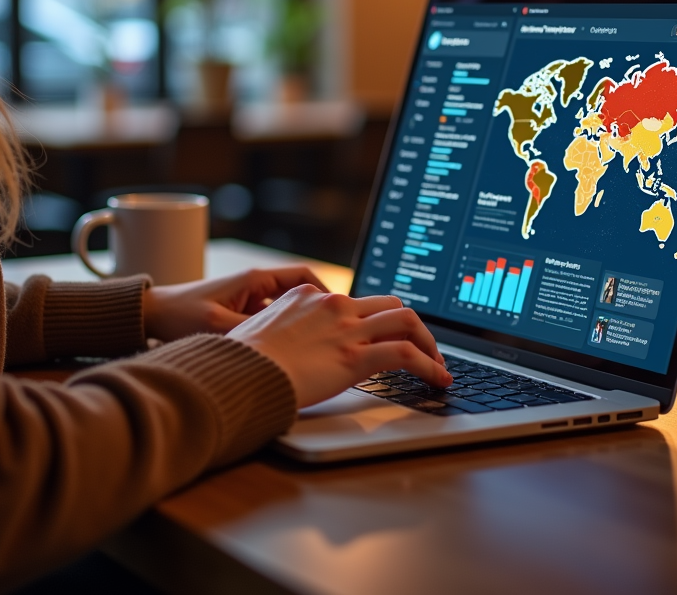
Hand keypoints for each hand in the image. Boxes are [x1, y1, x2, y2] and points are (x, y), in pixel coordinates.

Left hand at [141, 267, 327, 342]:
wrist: (151, 315)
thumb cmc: (179, 315)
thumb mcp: (219, 326)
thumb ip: (253, 332)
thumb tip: (284, 344)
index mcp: (255, 279)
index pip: (304, 276)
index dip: (326, 293)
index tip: (339, 312)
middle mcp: (254, 286)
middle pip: (299, 296)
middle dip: (316, 314)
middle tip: (333, 335)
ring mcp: (247, 300)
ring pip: (285, 312)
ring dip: (298, 328)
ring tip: (313, 348)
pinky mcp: (239, 314)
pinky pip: (270, 323)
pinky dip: (280, 336)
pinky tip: (284, 355)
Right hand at [227, 285, 451, 408]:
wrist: (238, 372)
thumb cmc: (239, 361)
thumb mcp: (257, 334)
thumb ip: (280, 335)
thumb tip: (281, 352)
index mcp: (307, 296)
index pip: (355, 301)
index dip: (376, 320)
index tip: (383, 336)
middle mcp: (333, 305)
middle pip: (389, 304)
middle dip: (411, 326)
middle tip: (421, 348)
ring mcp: (347, 328)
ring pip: (406, 321)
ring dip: (428, 343)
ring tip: (438, 364)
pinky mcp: (356, 356)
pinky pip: (407, 354)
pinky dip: (430, 366)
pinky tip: (438, 380)